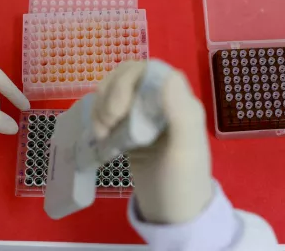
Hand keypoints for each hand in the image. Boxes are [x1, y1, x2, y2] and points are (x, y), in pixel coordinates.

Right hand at [93, 60, 212, 223]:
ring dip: (102, 108)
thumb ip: (181, 112)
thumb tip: (170, 74)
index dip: (127, 82)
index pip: (149, 71)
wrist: (171, 214)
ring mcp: (144, 116)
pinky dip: (100, 119)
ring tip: (102, 135)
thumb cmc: (182, 183)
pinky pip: (110, 112)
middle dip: (110, 95)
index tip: (117, 111)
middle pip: (128, 78)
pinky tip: (101, 138)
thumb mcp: (185, 150)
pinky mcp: (130, 130)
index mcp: (179, 101)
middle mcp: (161, 103)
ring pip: (115, 93)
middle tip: (107, 124)